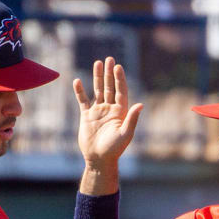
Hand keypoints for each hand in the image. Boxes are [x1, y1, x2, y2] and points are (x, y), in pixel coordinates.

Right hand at [74, 56, 142, 171]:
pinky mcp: (86, 116)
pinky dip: (80, 91)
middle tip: (109, 59)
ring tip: (97, 62)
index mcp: (121, 112)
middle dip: (109, 73)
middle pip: (110, 87)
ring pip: (97, 90)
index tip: (118, 67)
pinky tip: (77, 81)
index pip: (121, 91)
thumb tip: (140, 104)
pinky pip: (83, 100)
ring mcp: (98, 111)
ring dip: (97, 77)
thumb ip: (132, 119)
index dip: (119, 79)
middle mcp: (110, 109)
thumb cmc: (114, 149)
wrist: (99, 159)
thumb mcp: (125, 134)